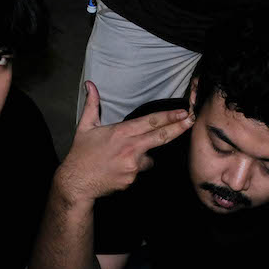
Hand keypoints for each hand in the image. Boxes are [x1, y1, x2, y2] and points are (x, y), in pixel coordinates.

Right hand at [53, 81, 192, 205]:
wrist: (77, 183)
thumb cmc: (81, 154)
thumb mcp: (85, 127)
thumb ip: (92, 104)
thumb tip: (90, 85)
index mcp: (121, 133)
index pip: (150, 122)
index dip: (168, 117)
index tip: (182, 112)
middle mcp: (130, 148)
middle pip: (161, 137)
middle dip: (178, 128)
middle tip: (191, 121)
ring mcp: (133, 166)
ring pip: (149, 157)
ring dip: (143, 156)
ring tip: (121, 158)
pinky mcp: (132, 180)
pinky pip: (140, 171)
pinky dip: (134, 169)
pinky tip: (118, 168)